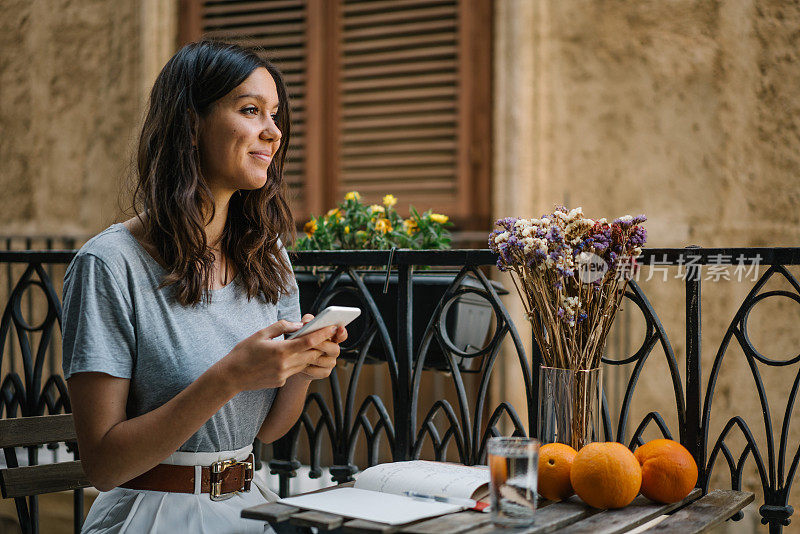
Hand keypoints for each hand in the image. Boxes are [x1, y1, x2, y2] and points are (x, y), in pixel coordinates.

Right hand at [217, 317, 339, 391]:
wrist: (231, 376)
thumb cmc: (244, 352)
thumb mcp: (261, 333)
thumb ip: (282, 327)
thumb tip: (299, 324)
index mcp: (281, 351)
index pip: (308, 341)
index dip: (322, 334)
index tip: (331, 327)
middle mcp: (285, 365)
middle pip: (312, 354)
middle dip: (320, 345)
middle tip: (326, 335)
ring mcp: (284, 376)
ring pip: (305, 363)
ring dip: (310, 354)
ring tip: (312, 344)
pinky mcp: (281, 382)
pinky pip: (295, 370)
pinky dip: (297, 362)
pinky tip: (292, 356)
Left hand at [295, 314, 347, 380]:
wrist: (296, 361)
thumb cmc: (302, 342)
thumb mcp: (304, 329)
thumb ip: (307, 322)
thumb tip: (307, 322)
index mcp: (332, 337)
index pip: (342, 335)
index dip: (342, 332)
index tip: (339, 328)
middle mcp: (334, 350)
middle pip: (334, 348)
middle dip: (322, 345)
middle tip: (311, 342)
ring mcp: (331, 362)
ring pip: (324, 360)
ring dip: (311, 356)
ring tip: (301, 353)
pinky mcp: (324, 372)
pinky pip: (317, 371)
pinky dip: (307, 368)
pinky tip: (301, 364)